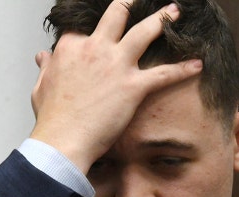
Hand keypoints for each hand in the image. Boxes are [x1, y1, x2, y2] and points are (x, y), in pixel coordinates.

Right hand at [30, 1, 202, 173]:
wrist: (62, 140)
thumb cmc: (52, 118)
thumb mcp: (41, 87)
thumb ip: (46, 67)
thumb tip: (43, 57)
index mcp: (72, 48)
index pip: (85, 27)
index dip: (95, 28)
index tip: (106, 27)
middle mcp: (95, 49)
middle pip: (117, 15)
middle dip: (131, 4)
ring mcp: (116, 65)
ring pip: (145, 32)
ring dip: (163, 19)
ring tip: (175, 12)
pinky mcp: (133, 86)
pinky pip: (164, 74)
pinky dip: (183, 69)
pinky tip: (197, 64)